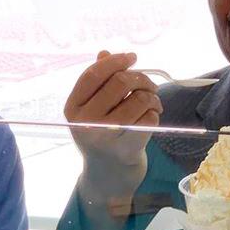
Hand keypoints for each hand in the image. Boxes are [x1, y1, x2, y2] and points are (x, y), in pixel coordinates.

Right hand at [65, 51, 161, 209]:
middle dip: (141, 78)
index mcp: (73, 108)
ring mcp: (106, 137)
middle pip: (120, 83)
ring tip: (152, 103)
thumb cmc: (102, 135)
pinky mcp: (126, 148)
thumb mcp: (92, 110)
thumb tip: (105, 53)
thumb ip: (98, 82)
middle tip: (149, 85)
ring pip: (140, 99)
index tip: (131, 57)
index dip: (115, 61)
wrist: (108, 175)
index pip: (94, 74)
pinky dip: (155, 114)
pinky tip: (152, 118)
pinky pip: (150, 119)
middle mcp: (86, 122)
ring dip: (153, 97)